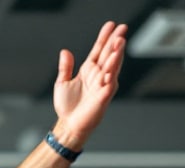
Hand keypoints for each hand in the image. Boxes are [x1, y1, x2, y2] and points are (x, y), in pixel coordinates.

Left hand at [52, 21, 126, 145]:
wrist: (69, 124)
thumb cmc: (67, 106)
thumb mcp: (62, 82)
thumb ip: (65, 67)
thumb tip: (65, 51)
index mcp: (89, 70)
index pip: (99, 50)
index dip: (104, 37)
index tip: (110, 25)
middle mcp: (99, 75)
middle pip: (109, 54)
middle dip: (115, 41)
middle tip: (122, 28)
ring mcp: (103, 84)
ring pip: (112, 66)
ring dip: (116, 53)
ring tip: (120, 41)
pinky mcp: (104, 95)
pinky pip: (110, 81)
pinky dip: (111, 72)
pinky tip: (113, 63)